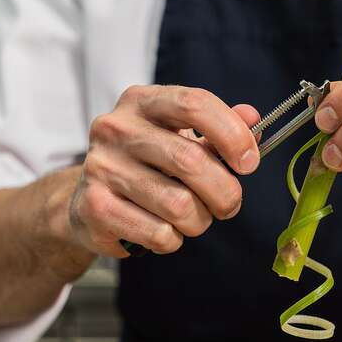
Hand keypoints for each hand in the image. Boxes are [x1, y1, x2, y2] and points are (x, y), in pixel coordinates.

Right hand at [69, 85, 259, 256]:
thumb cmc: (146, 165)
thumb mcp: (180, 137)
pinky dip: (172, 240)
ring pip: (178, 205)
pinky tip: (163, 230)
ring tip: (192, 219)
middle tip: (229, 204)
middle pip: (190, 161)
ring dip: (199, 221)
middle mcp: (116, 128)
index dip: (232, 135)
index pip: (195, 104)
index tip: (249, 162)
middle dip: (225, 192)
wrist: (88, 201)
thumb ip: (219, 127)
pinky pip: (158, 233)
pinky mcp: (94, 207)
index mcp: (142, 102)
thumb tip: (252, 119)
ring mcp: (102, 167)